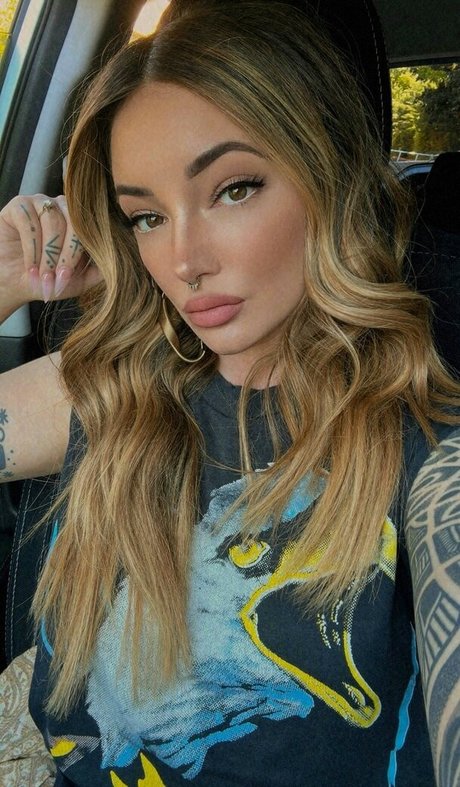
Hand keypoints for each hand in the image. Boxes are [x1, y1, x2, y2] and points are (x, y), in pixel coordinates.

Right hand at [0, 194, 101, 316]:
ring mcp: (43, 202)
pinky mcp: (20, 205)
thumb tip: (121, 262)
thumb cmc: (48, 280)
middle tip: (57, 278)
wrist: (13, 284)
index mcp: (83, 222)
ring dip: (47, 254)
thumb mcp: (78, 281)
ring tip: (42, 277)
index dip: (83, 254)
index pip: (93, 229)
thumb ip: (99, 271)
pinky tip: (29, 267)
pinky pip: (30, 221)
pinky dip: (31, 248)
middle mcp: (65, 207)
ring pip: (53, 222)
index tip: (71, 277)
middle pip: (75, 222)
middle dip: (67, 255)